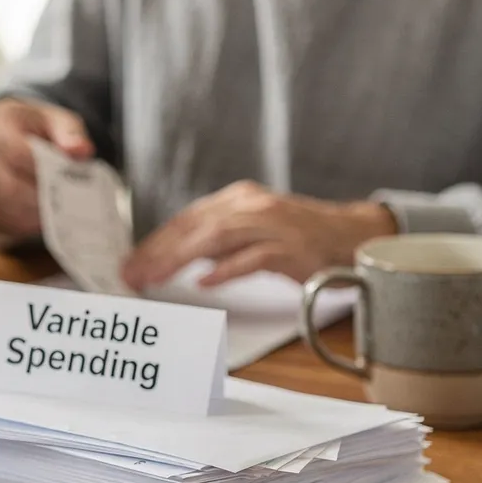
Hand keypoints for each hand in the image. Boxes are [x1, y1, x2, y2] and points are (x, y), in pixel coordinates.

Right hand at [0, 97, 93, 239]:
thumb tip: (81, 151)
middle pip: (8, 186)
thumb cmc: (32, 127)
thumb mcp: (54, 120)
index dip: (43, 171)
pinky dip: (27, 220)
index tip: (67, 178)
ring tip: (59, 207)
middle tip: (68, 201)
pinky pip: (2, 218)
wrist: (4, 133)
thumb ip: (70, 133)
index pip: (16, 153)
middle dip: (42, 197)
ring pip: (5, 207)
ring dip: (35, 212)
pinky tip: (45, 213)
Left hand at [120, 182, 398, 289]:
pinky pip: (254, 258)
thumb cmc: (299, 237)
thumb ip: (217, 241)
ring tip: (156, 278)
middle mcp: (251, 206)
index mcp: (238, 199)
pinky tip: (206, 283)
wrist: (350, 235)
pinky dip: (227, 270)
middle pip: (195, 226)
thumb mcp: (251, 231)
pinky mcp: (291, 248)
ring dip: (181, 260)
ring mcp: (272, 225)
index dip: (155, 241)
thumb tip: (177, 257)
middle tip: (132, 275)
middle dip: (159, 252)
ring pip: (217, 238)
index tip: (131, 263)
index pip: (186, 219)